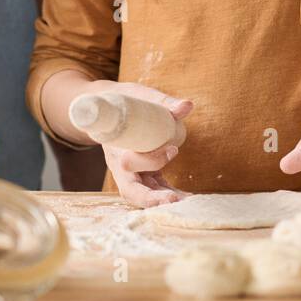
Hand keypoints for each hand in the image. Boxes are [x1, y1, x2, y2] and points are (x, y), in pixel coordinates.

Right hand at [99, 82, 193, 207]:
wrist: (113, 108)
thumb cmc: (126, 102)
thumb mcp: (141, 97)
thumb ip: (163, 102)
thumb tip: (187, 105)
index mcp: (115, 147)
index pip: (129, 162)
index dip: (151, 159)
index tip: (173, 148)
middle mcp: (120, 166)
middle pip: (130, 190)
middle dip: (150, 198)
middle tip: (173, 200)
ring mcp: (131, 173)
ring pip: (142, 195)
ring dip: (164, 200)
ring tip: (188, 202)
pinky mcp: (143, 175)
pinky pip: (154, 189)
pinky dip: (169, 194)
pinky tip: (188, 197)